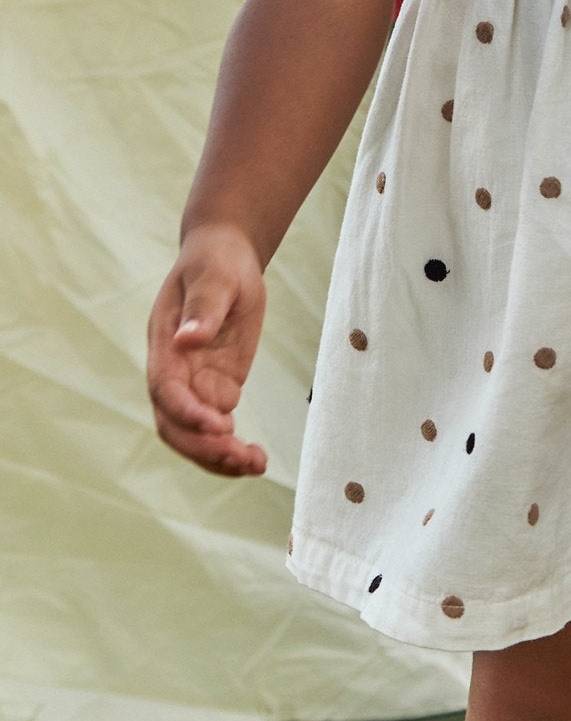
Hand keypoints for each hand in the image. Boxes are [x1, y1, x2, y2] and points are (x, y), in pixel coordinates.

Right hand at [147, 223, 268, 477]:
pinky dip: (231, 448)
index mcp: (164, 344)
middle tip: (243, 458)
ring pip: (194, 435)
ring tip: (255, 465)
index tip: (220, 425)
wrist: (225, 255)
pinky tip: (255, 459)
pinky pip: (216, 427)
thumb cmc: (216, 261)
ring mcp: (194, 382)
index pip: (166, 389)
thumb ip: (204, 306)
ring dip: (218, 457)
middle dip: (204, 447)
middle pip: (175, 424)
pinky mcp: (216, 386)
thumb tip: (187, 338)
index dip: (187, 412)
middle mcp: (173, 370)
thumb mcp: (215, 276)